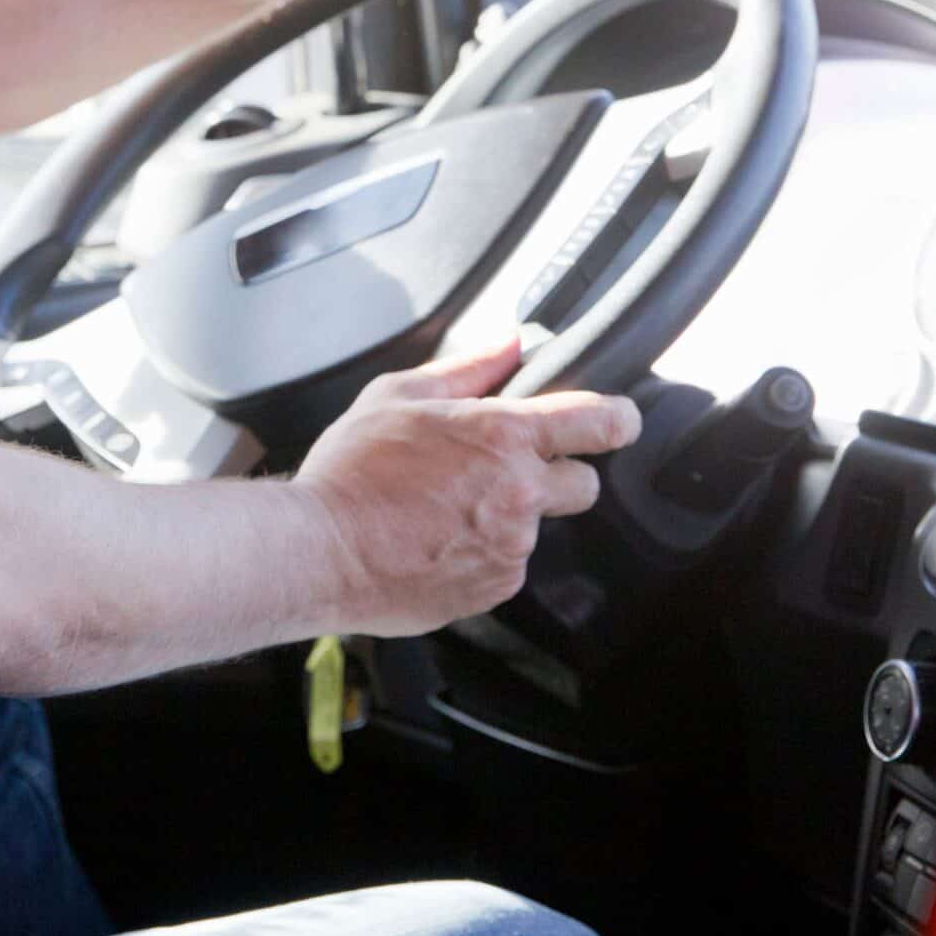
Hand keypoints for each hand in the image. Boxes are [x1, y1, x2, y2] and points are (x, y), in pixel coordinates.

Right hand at [290, 336, 644, 636]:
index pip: (596, 421)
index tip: (620, 421)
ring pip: (535, 527)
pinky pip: (505, 566)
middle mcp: (519, 493)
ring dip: (506, 518)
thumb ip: (466, 369)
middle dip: (556, 475)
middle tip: (503, 474)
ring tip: (444, 512)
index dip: (618, 418)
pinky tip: (437, 543)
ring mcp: (510, 547)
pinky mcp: (494, 589)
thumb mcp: (398, 395)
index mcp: (501, 435)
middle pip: (584, 483)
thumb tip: (508, 346)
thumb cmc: (350, 473)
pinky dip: (481, 555)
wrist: (316, 552)